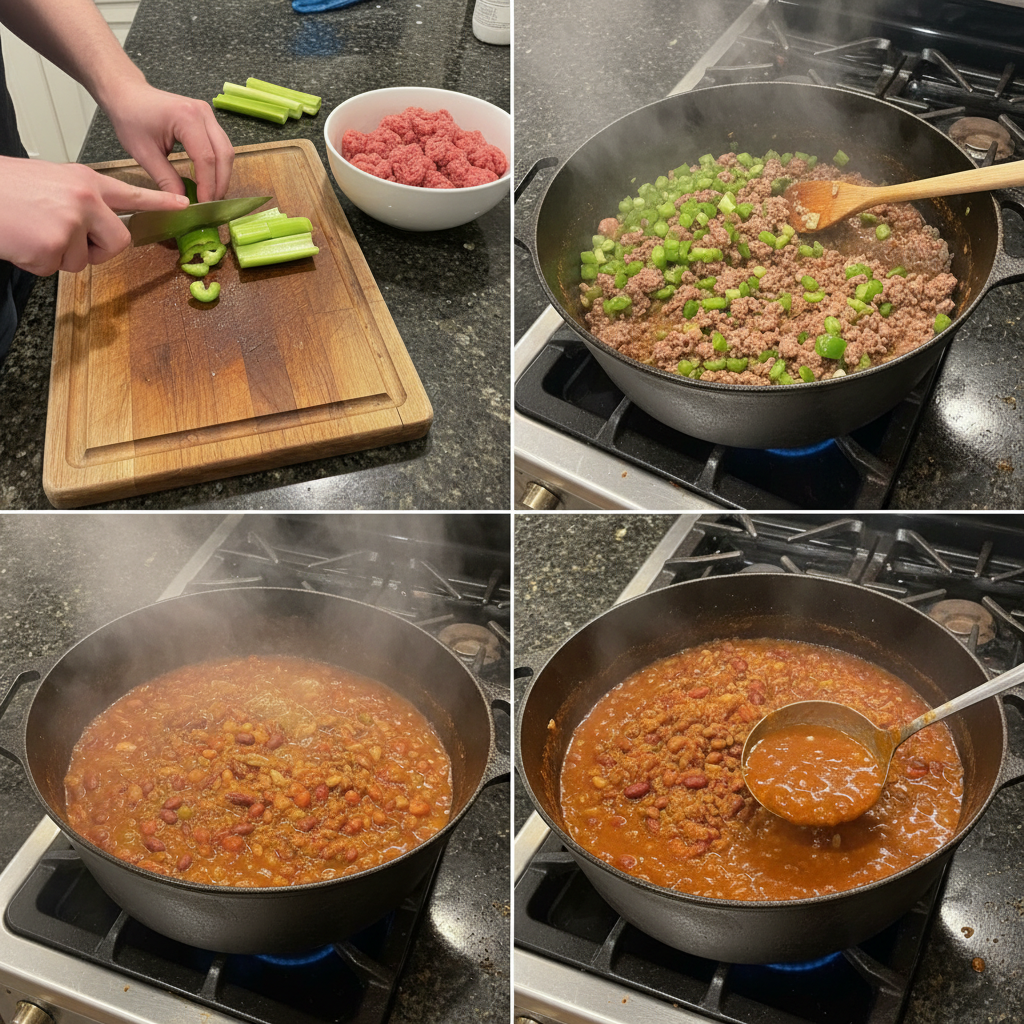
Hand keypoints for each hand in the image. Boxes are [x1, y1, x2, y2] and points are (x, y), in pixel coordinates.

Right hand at [0, 156, 189, 274]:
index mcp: (85, 182)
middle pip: (120, 242)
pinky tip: (22, 240)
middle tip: (68, 241)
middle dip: (98, 251)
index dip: (159, 204)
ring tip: (32, 231)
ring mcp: (71, 223)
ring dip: (58, 255)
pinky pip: (56, 268)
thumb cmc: (7, 190)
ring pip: (83, 260)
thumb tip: (93, 224)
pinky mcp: (54, 247)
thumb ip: (80, 201)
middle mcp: (85, 200)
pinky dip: (37, 262)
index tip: (184, 206)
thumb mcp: (51, 182)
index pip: (131, 194)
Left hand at [104, 83, 233, 202]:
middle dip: (220, 182)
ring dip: (222, 175)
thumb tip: (183, 202)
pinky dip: (218, 165)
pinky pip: (220, 145)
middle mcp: (202, 113)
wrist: (127, 94)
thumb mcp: (144, 153)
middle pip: (223, 154)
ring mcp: (207, 114)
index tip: (203, 204)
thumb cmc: (130, 118)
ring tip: (211, 193)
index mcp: (186, 118)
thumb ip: (166, 179)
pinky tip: (210, 179)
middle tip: (211, 203)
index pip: (206, 158)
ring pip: (226, 150)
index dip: (207, 185)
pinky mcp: (207, 119)